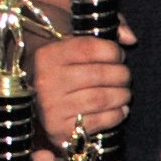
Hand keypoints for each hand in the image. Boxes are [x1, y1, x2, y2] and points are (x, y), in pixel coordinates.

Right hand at [29, 24, 130, 160]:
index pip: (89, 48)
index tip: (119, 55)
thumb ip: (103, 28)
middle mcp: (45, 81)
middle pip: (99, 75)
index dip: (113, 51)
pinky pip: (98, 122)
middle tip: (125, 76)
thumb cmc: (60, 68)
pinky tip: (119, 110)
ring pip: (101, 99)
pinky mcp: (59, 131)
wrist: (29, 101)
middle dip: (122, 75)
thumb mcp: (72, 40)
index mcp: (47, 55)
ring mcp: (51, 108)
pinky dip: (116, 115)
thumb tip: (130, 37)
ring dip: (122, 96)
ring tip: (124, 93)